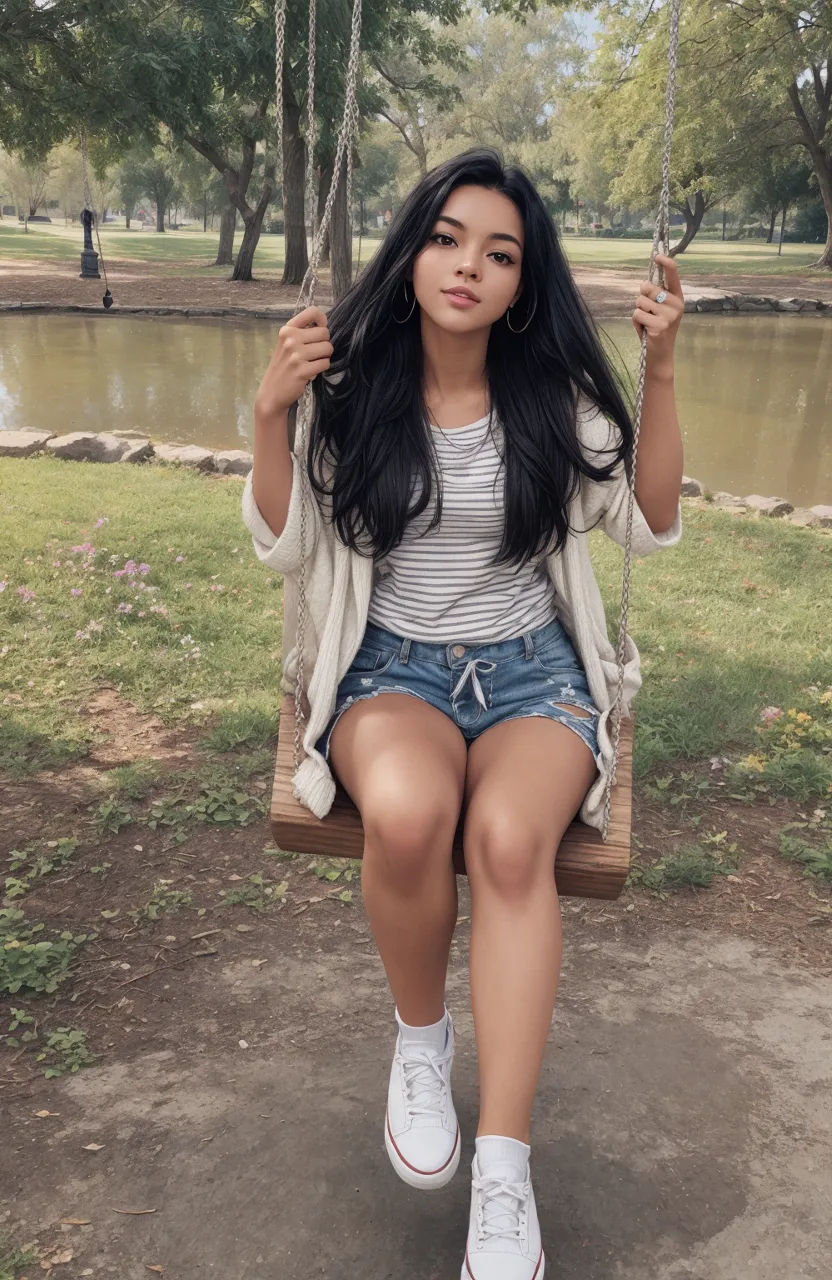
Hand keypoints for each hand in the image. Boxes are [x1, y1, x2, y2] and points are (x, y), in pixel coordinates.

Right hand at [254, 305, 333, 420]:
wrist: (271, 392)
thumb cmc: (282, 367)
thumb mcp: (286, 344)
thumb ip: (301, 333)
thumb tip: (325, 327)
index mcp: (287, 330)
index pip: (312, 312)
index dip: (323, 320)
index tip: (321, 329)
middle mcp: (290, 339)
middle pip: (325, 333)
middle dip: (324, 344)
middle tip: (314, 354)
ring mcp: (296, 355)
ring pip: (328, 348)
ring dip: (324, 357)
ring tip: (312, 363)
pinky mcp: (302, 370)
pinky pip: (325, 363)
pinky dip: (321, 368)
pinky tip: (310, 372)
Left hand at [632, 254, 683, 372]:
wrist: (660, 353)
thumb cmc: (656, 328)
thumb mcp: (658, 309)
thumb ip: (654, 296)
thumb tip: (645, 282)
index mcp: (677, 297)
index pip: (673, 275)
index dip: (666, 264)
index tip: (658, 256)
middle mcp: (676, 304)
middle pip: (648, 288)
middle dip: (641, 298)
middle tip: (647, 311)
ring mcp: (669, 315)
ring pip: (640, 301)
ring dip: (638, 311)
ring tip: (646, 321)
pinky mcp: (660, 325)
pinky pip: (637, 314)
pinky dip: (636, 321)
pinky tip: (644, 329)